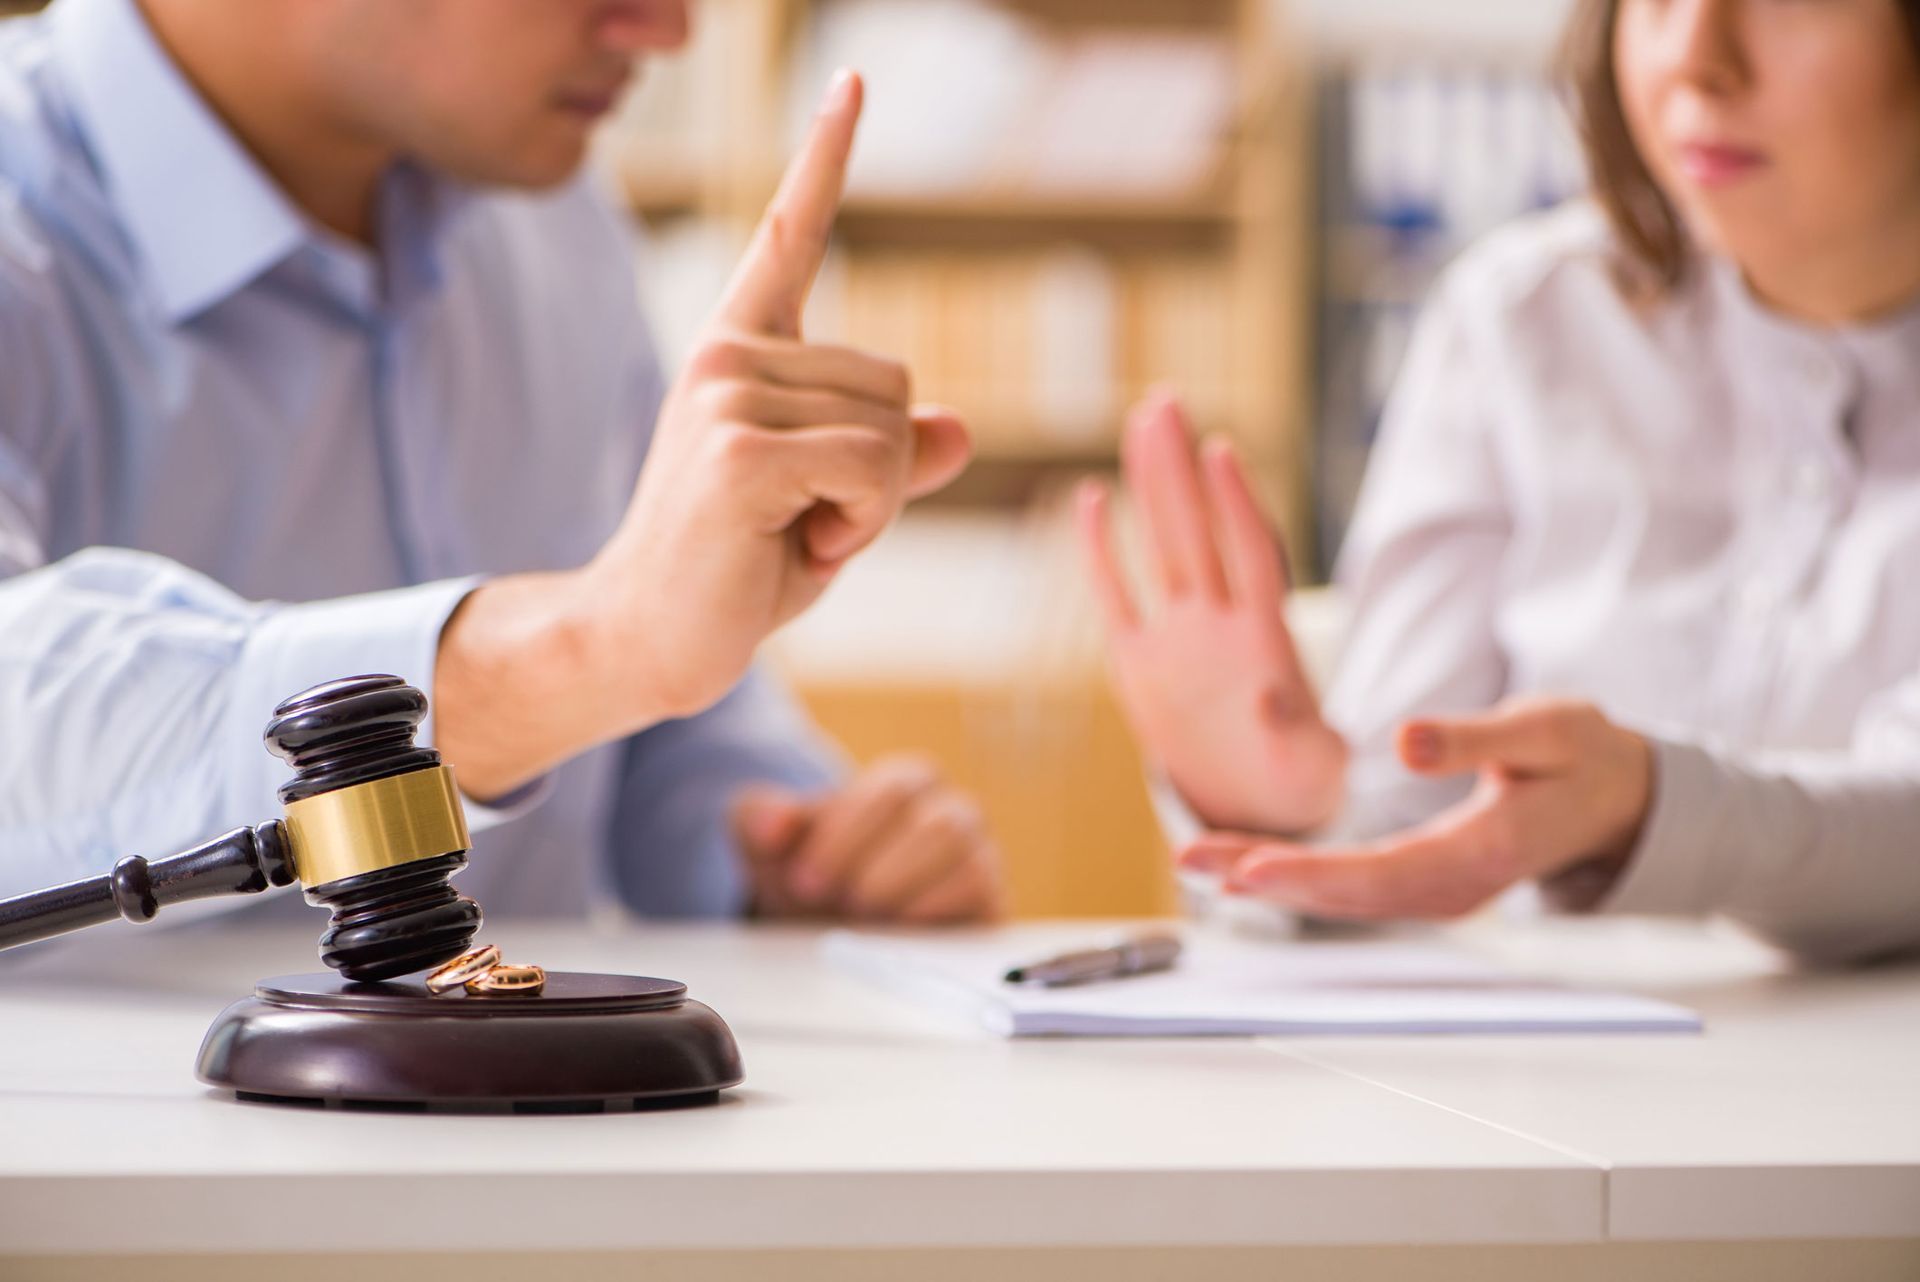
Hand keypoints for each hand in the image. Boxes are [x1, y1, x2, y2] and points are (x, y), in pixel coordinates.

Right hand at [584, 69, 968, 721]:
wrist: (646, 641)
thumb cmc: (738, 571)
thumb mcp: (832, 507)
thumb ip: (892, 461)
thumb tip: (964, 429)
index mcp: (741, 351)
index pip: (790, 235)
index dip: (824, 158)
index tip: (851, 81)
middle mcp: (729, 354)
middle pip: (899, 383)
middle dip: (881, 474)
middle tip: (805, 520)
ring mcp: (727, 394)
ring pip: (893, 432)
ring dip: (870, 506)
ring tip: (791, 533)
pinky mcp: (739, 450)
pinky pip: (874, 470)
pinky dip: (861, 526)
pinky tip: (793, 547)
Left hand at [731, 756, 1005, 923]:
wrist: (834, 927)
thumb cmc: (812, 873)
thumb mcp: (770, 843)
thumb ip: (758, 818)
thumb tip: (774, 823)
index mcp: (907, 781)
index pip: (895, 790)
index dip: (847, 835)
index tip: (805, 876)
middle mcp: (953, 811)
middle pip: (938, 824)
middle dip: (876, 868)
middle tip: (831, 899)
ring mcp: (977, 855)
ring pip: (965, 857)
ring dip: (903, 890)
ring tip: (860, 913)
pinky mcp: (987, 902)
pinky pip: (981, 893)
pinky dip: (933, 910)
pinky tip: (894, 927)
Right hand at [1076, 391, 1346, 836]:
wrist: (1260, 805)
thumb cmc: (1301, 782)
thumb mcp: (1313, 767)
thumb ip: (1299, 734)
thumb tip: (1271, 697)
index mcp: (1265, 641)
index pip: (1250, 555)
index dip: (1237, 503)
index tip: (1222, 449)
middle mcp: (1219, 624)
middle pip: (1198, 531)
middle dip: (1181, 469)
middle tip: (1165, 402)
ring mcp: (1178, 637)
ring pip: (1161, 546)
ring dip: (1152, 486)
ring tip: (1141, 422)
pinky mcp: (1140, 663)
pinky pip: (1116, 597)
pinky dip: (1102, 551)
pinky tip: (1091, 497)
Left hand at [1177, 698, 1653, 919]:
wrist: (1617, 800)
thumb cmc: (1581, 757)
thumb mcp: (1544, 729)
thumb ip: (1473, 737)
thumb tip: (1406, 741)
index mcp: (1485, 852)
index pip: (1382, 875)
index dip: (1311, 876)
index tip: (1248, 869)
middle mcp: (1456, 887)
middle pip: (1347, 895)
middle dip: (1266, 878)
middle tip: (1191, 861)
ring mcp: (1440, 893)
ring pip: (1343, 898)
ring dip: (1270, 879)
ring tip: (1197, 861)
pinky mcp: (1426, 883)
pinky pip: (1353, 890)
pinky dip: (1298, 879)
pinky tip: (1248, 866)